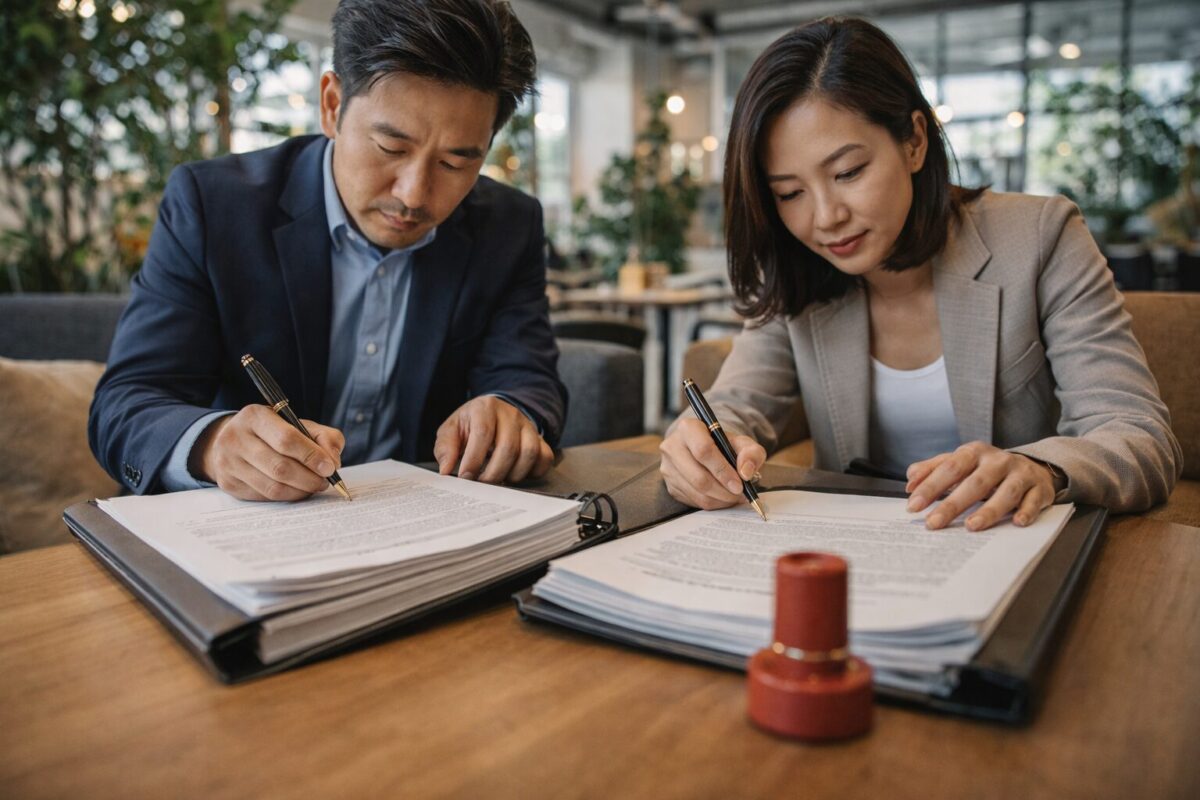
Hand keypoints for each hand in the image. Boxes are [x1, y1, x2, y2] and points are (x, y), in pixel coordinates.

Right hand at [190, 406, 344, 501]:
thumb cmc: (273, 432)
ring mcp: (228, 462)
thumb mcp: (298, 424)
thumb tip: (333, 462)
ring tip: (314, 486)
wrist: (234, 440)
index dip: (311, 456)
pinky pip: (265, 496)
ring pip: (273, 487)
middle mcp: (235, 438)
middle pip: (280, 467)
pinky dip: (287, 496)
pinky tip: (296, 490)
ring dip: (300, 490)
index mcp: (255, 416)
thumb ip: (324, 437)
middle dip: (309, 478)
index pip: (286, 439)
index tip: (330, 468)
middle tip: (325, 481)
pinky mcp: (228, 483)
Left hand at [434, 396, 552, 483]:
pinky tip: (515, 474)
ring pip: (530, 453)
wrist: (491, 414)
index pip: (483, 433)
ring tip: (499, 480)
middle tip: (482, 484)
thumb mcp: (450, 431)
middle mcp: (511, 414)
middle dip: (493, 473)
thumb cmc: (468, 426)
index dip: (474, 459)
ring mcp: (528, 426)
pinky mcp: (540, 438)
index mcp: (485, 407)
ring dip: (514, 474)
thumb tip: (446, 469)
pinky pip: (545, 457)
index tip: (466, 477)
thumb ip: (446, 448)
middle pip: (508, 447)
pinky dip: (533, 472)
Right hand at [660, 418, 765, 509]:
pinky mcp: (670, 485)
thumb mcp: (742, 443)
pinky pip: (692, 500)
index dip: (723, 470)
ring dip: (719, 499)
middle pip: (698, 476)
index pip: (703, 451)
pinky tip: (722, 497)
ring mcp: (668, 467)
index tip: (739, 484)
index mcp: (689, 428)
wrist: (705, 449)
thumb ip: (751, 453)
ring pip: (696, 492)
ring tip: (734, 496)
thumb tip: (746, 472)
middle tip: (740, 494)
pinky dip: (712, 503)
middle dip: (723, 490)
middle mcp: (672, 446)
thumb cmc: (723, 445)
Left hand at [905, 441, 1057, 530]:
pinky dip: (1027, 511)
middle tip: (933, 523)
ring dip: (989, 509)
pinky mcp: (1040, 488)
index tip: (913, 506)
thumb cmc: (986, 468)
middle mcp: (998, 461)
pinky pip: (1033, 501)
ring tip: (971, 526)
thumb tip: (910, 481)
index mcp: (974, 452)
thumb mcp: (959, 463)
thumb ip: (933, 469)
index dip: (930, 486)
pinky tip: (1017, 523)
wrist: (1031, 466)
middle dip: (952, 504)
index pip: (949, 468)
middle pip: (975, 483)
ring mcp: (1021, 474)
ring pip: (1006, 492)